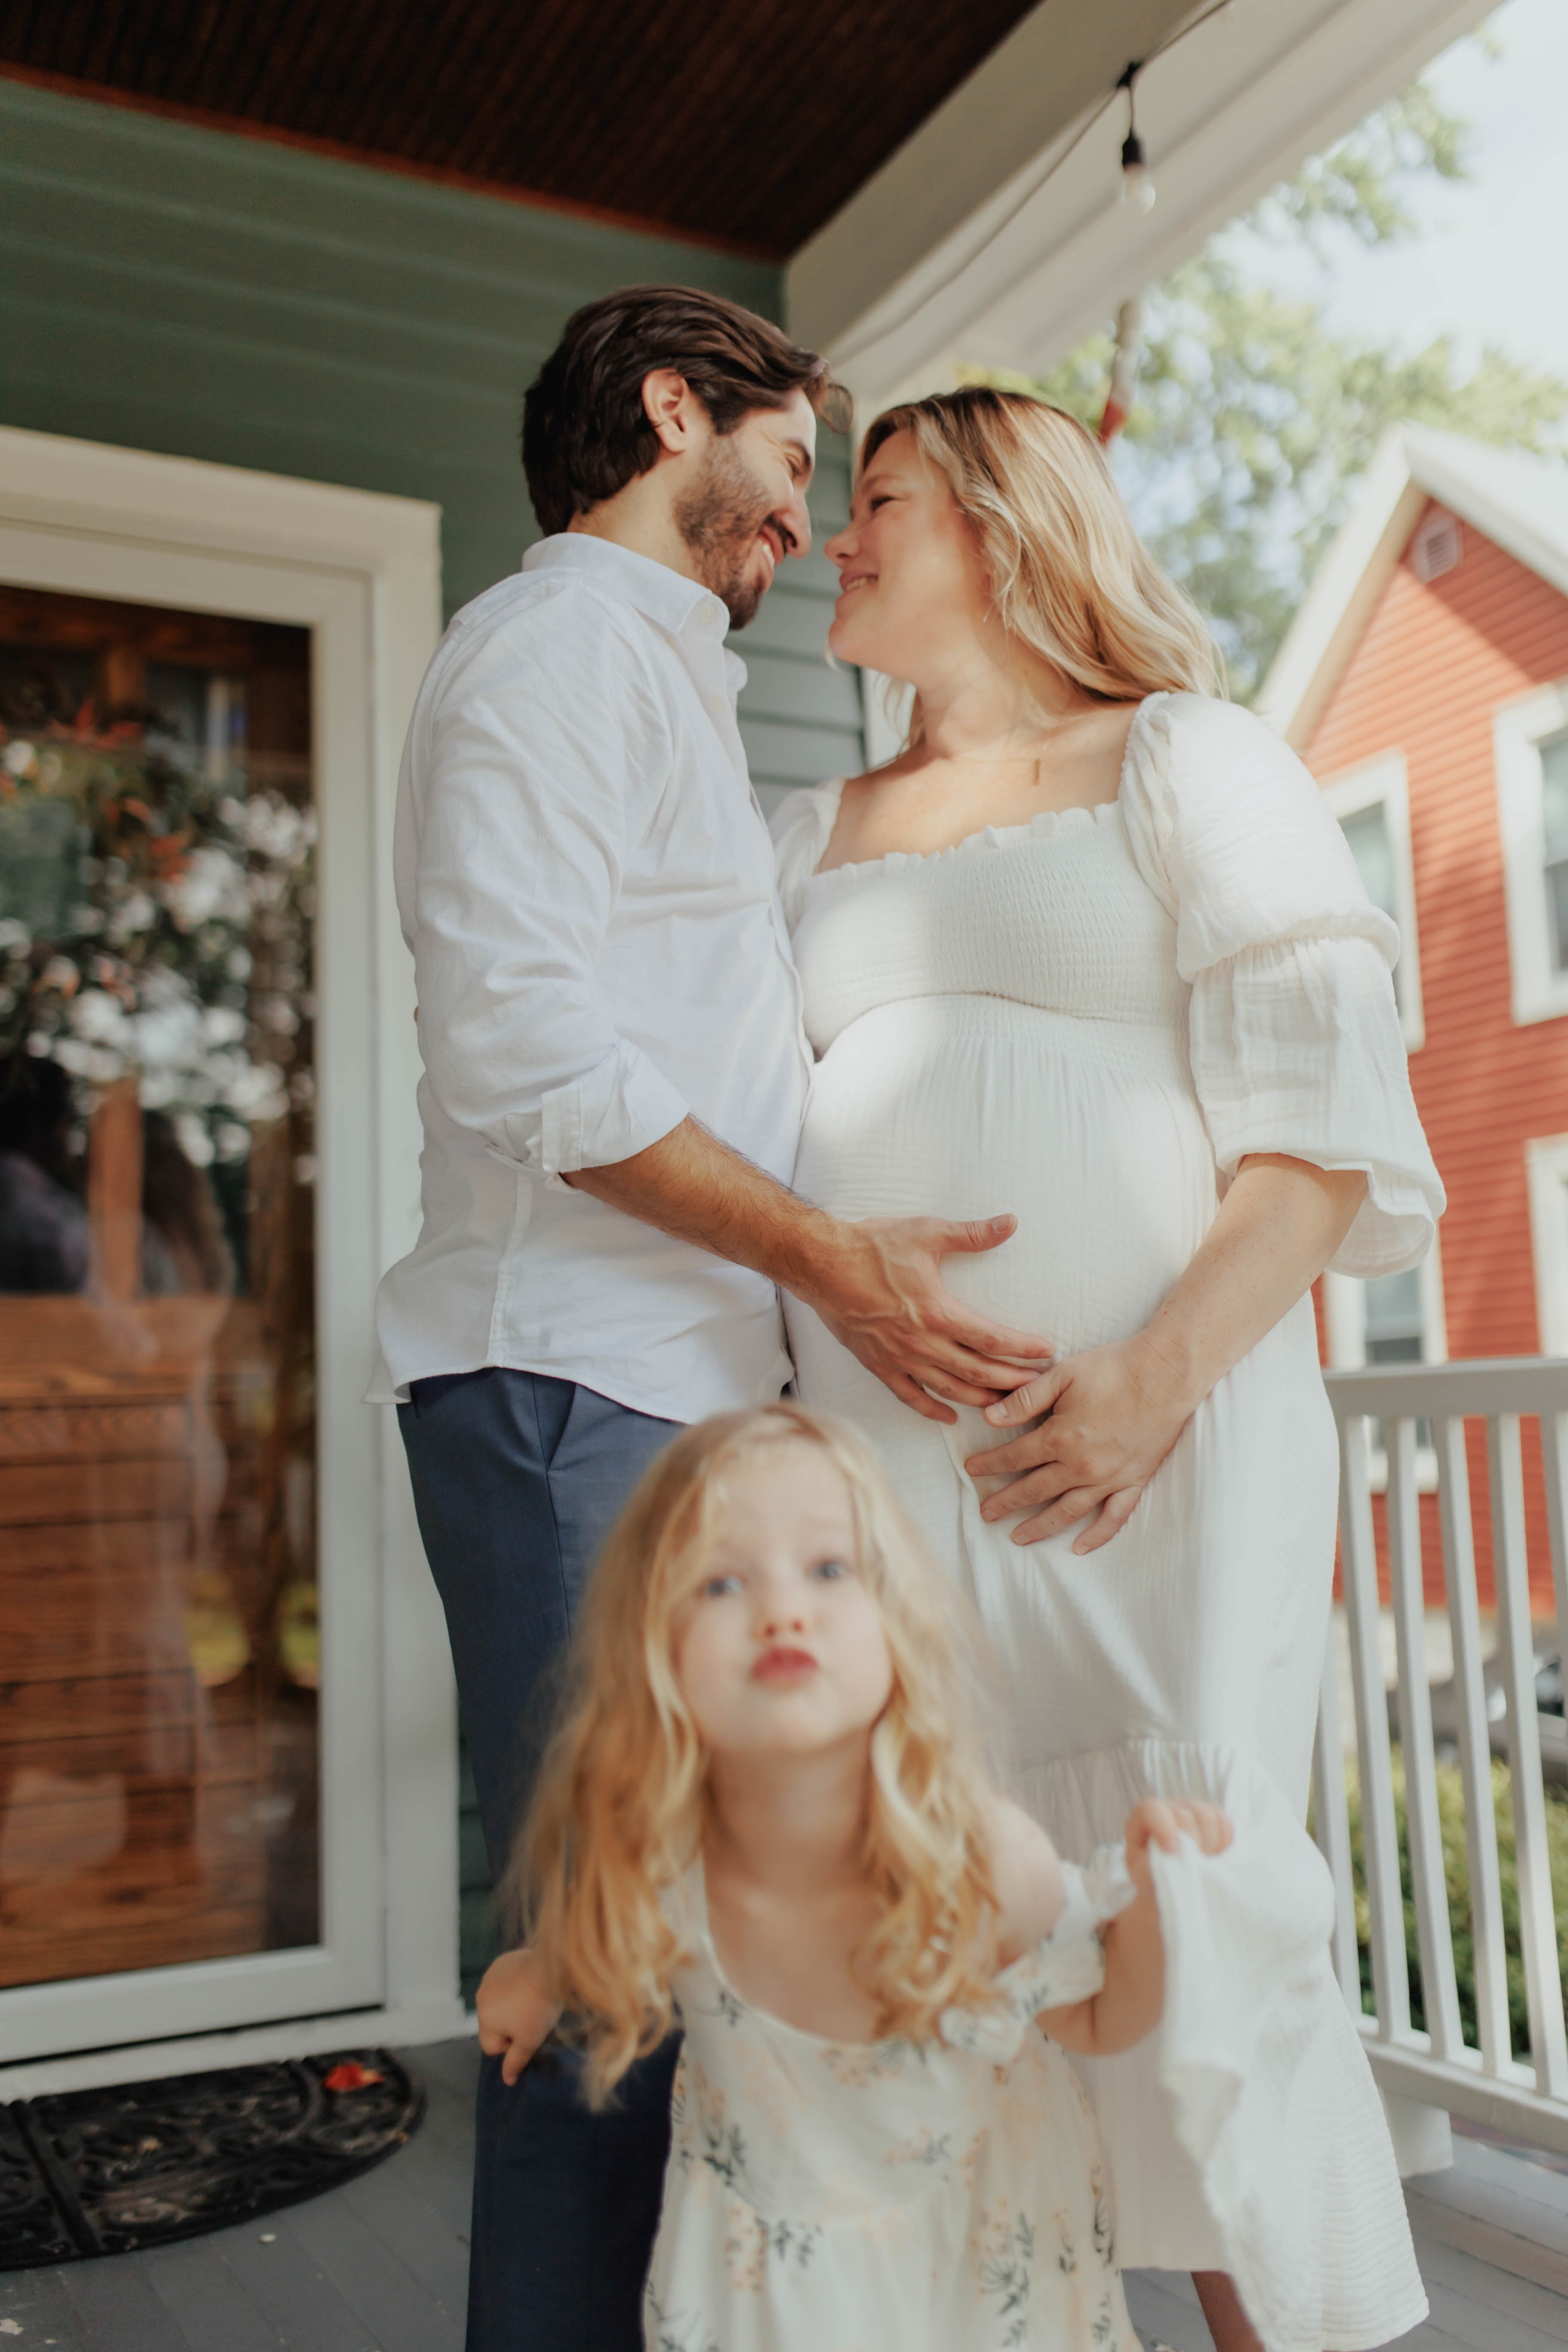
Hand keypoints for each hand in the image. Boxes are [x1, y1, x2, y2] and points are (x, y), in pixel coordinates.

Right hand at [475, 1947, 561, 2085]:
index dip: (510, 2045)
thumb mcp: (530, 2041)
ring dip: (510, 2004)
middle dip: (509, 2024)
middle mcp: (481, 1998)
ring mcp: (489, 1978)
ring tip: (531, 1999)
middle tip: (531, 2017)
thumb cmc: (540, 2007)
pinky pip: (502, 1983)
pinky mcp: (500, 1964)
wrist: (552, 1968)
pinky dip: (512, 1985)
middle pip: (492, 2024)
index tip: (527, 2034)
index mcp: (485, 2020)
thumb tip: (506, 2081)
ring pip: (497, 2002)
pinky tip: (529, 1982)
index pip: (490, 2046)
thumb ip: (515, 2062)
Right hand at [810, 1213, 1051, 1424]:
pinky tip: (950, 1416)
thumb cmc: (872, 1246)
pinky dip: (932, 1410)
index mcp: (937, 1312)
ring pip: (948, 1390)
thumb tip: (1010, 1222)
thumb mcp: (926, 1233)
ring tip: (1006, 1402)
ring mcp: (899, 1358)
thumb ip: (971, 1234)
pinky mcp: (878, 1364)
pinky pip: (909, 1396)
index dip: (1022, 1348)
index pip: (991, 1338)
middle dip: (1011, 1381)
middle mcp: (921, 1343)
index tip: (1046, 1352)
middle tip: (1037, 1386)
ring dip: (980, 1398)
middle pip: (977, 1372)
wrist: (821, 1264)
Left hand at [965, 1332, 1195, 1548]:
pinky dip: (1096, 1536)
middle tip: (985, 1513)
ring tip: (1017, 1538)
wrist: (1165, 1374)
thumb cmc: (1113, 1369)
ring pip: (1068, 1511)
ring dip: (1040, 1526)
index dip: (990, 1464)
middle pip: (1035, 1490)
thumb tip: (988, 1417)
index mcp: (1060, 1438)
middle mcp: (1081, 1466)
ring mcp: (1109, 1478)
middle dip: (1006, 1502)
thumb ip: (1024, 1399)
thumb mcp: (1062, 1375)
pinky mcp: (1134, 1481)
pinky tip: (1079, 1548)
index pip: (1014, 1457)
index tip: (971, 1470)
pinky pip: (1114, 1517)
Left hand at [1124, 1797, 1233, 1899]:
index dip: (1164, 1828)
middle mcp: (1169, 1808)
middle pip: (1186, 1816)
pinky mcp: (1213, 1817)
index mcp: (1144, 1819)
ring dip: (1210, 1845)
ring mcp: (1193, 1810)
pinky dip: (1224, 1843)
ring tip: (1203, 1864)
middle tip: (1191, 1868)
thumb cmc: (1151, 1877)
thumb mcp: (1141, 1874)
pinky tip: (1214, 1857)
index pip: (1152, 1810)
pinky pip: (1225, 1823)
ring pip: (1209, 1817)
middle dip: (1191, 1845)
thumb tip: (1175, 1853)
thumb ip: (1152, 1862)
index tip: (1173, 1852)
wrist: (1169, 1884)